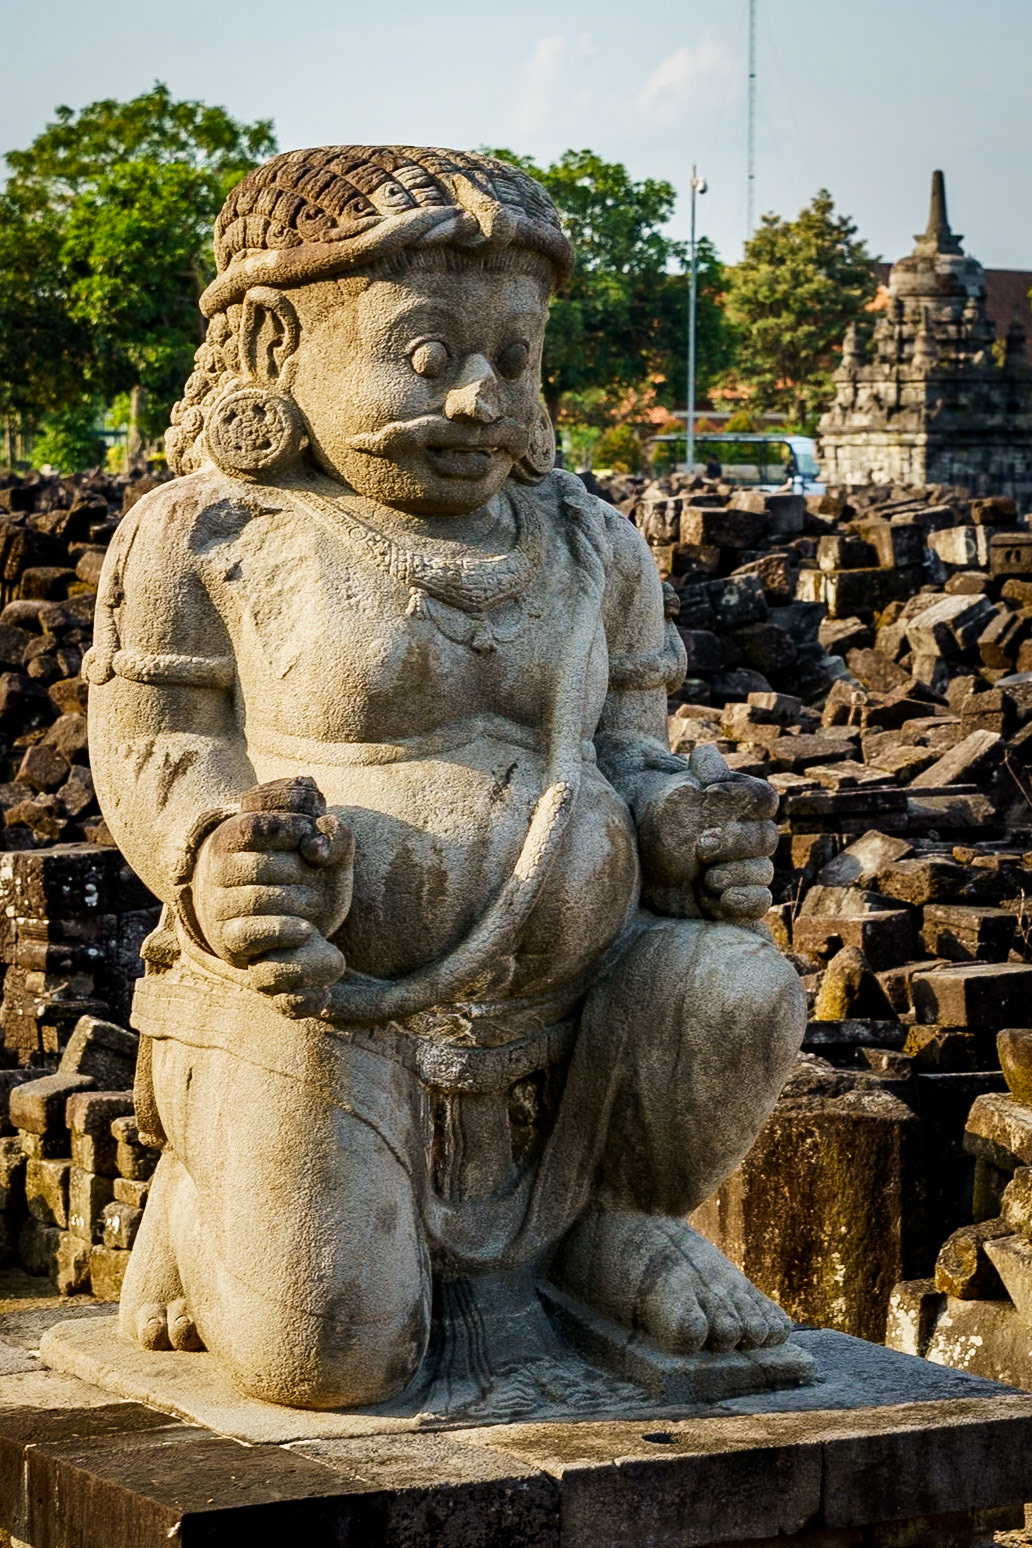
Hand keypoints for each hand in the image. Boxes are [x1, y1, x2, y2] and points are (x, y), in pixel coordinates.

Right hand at [191, 777, 353, 1006]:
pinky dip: (283, 931)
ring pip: (258, 900)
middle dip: (300, 871)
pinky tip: (307, 931)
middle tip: (317, 877)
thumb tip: (321, 843)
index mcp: (232, 836)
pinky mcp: (228, 937)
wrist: (288, 918)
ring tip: (315, 903)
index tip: (314, 843)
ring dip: (298, 901)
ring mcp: (219, 904)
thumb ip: (334, 833)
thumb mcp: (322, 849)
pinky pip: (250, 934)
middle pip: (261, 866)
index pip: (255, 827)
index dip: (293, 830)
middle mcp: (218, 869)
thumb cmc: (303, 872)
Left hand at [637, 745, 777, 923]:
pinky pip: (759, 902)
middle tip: (700, 847)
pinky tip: (722, 898)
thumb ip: (694, 775)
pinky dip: (746, 900)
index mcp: (740, 804)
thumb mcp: (668, 792)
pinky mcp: (735, 899)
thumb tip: (706, 755)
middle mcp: (748, 836)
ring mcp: (744, 869)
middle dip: (734, 842)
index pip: (764, 799)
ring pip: (763, 872)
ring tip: (703, 878)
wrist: (633, 858)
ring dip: (735, 873)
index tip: (708, 795)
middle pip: (766, 838)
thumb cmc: (654, 819)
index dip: (742, 798)